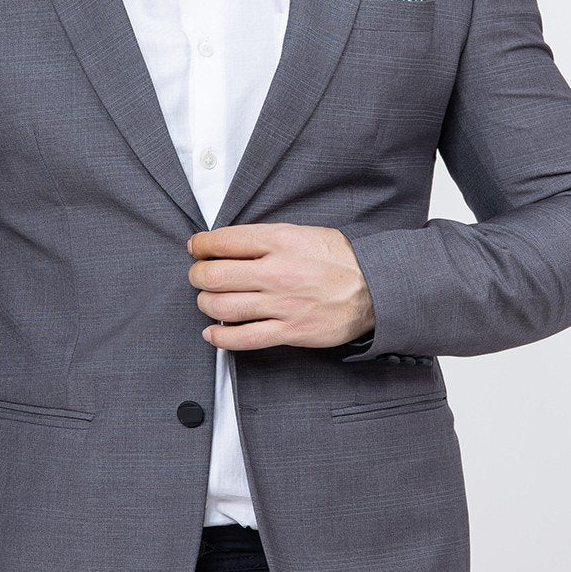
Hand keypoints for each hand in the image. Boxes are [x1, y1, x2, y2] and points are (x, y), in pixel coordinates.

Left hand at [186, 223, 374, 351]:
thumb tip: (229, 244)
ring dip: (205, 303)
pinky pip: (243, 338)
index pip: (222, 241)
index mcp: (279, 241)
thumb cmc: (339, 259)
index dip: (199, 245)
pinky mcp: (289, 331)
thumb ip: (266, 238)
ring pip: (222, 306)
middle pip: (214, 275)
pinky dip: (220, 337)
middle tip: (198, 276)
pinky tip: (213, 333)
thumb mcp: (303, 233)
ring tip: (208, 300)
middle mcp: (276, 271)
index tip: (195, 248)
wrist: (375, 288)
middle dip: (197, 276)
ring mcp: (282, 304)